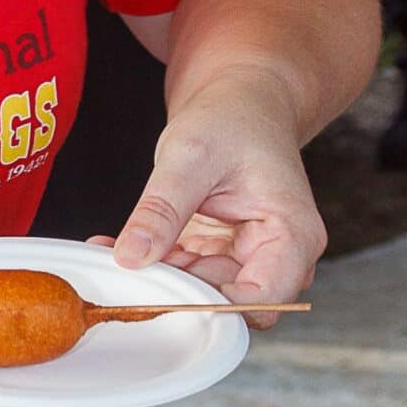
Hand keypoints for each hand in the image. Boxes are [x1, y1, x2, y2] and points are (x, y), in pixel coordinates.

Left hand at [112, 72, 323, 319]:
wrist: (239, 99)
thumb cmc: (231, 117)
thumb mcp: (189, 157)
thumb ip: (161, 210)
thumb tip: (131, 258)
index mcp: (292, 236)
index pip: (262, 301)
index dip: (213, 307)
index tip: (160, 295)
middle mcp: (278, 255)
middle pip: (228, 302)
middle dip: (176, 291)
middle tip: (126, 269)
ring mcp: (248, 257)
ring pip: (200, 292)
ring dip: (158, 277)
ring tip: (114, 250)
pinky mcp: (220, 253)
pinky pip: (185, 274)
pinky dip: (153, 262)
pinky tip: (118, 244)